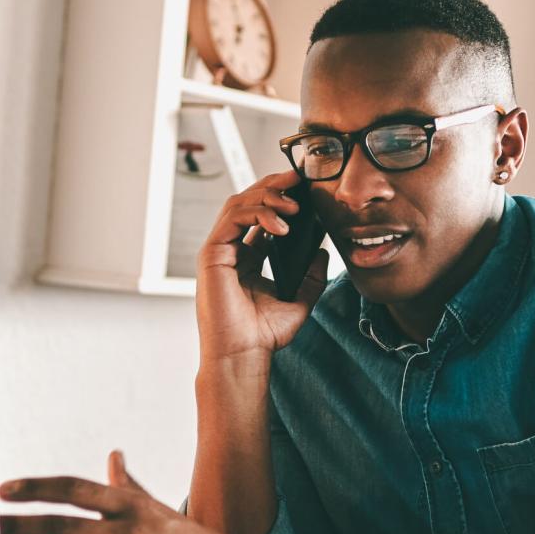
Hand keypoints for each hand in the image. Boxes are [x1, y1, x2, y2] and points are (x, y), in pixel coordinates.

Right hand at [195, 170, 329, 362]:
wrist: (243, 355)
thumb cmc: (264, 334)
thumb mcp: (299, 300)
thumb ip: (311, 275)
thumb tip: (322, 251)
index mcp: (247, 258)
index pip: (261, 215)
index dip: (280, 196)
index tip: (305, 188)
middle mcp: (231, 250)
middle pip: (248, 201)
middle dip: (274, 185)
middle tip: (299, 178)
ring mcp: (219, 250)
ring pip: (239, 204)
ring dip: (268, 196)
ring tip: (294, 203)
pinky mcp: (212, 254)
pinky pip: (233, 219)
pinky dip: (258, 214)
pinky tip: (282, 225)